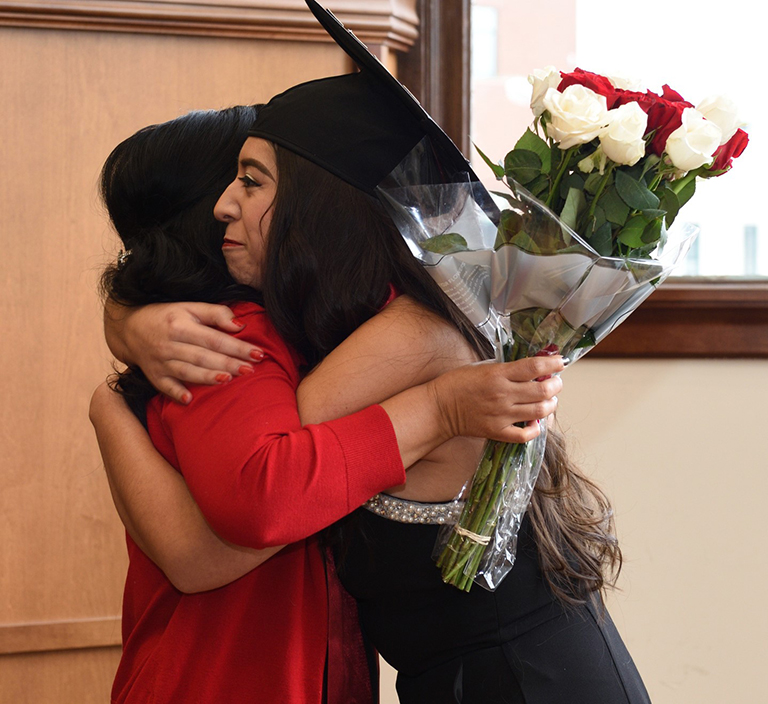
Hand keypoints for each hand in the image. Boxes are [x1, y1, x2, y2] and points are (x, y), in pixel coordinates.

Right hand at [104, 301, 263, 403]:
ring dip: (207, 377)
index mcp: (180, 325)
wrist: (128, 327)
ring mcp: (160, 362)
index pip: (214, 338)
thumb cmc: (166, 317)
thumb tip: (240, 326)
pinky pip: (164, 386)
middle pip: (203, 355)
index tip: (258, 353)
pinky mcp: (153, 376)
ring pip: (186, 371)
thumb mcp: (189, 308)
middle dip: (228, 363)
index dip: (237, 346)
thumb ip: (215, 314)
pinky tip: (189, 399)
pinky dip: (175, 393)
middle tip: (251, 369)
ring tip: (228, 379)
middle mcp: (169, 344)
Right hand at [430, 356, 563, 443]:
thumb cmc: (458, 383)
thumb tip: (532, 367)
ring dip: (551, 405)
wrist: (439, 407)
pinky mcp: (497, 432)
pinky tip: (534, 421)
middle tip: (555, 382)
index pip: (534, 367)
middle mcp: (502, 395)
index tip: (559, 362)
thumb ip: (507, 367)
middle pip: (542, 390)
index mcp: (498, 374)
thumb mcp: (482, 366)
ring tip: (549, 400)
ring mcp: (501, 415)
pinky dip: (535, 429)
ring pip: (539, 412)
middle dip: (556, 385)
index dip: (552, 364)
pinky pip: (525, 435)